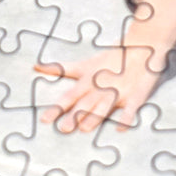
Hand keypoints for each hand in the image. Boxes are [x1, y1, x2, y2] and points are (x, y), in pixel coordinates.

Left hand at [35, 45, 164, 132]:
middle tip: (64, 129)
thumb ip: (60, 68)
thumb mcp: (84, 64)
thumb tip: (35, 66)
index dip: (57, 108)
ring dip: (96, 116)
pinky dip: (127, 118)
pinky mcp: (135, 95)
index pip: (69, 96)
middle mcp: (101, 87)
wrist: (140, 47)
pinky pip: (131, 108)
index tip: (45, 119)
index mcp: (88, 81)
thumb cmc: (109, 59)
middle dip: (75, 116)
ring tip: (85, 128)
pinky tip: (121, 128)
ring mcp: (119, 92)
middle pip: (86, 103)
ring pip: (105, 106)